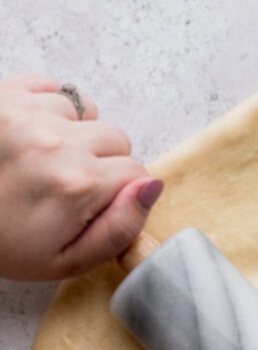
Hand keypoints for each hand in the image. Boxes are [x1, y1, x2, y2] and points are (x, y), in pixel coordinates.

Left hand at [0, 73, 163, 280]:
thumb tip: (152, 187)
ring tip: (47, 161)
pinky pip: (55, 88)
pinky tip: (34, 137)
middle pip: (117, 140)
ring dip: (75, 134)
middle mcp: (57, 142)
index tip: (94, 206)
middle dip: (103, 163)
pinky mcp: (7, 94)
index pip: (137, 174)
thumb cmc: (3, 244)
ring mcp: (29, 113)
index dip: (120, 194)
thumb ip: (119, 229)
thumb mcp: (67, 261)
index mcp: (78, 185)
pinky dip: (52, 109)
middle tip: (69, 187)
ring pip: (87, 112)